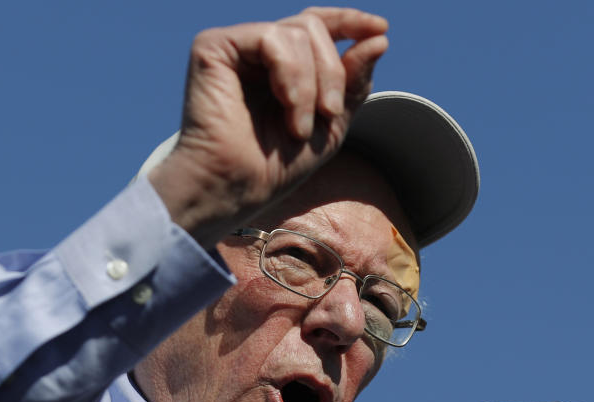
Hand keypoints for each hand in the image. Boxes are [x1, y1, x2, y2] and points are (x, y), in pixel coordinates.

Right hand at [148, 7, 388, 246]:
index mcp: (281, 65)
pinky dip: (291, 75)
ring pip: (297, 32)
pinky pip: (272, 38)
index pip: (317, 25)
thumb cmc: (274, 167)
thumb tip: (379, 38)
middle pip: (313, 28)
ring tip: (300, 127)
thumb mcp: (331, 124)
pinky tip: (286, 107)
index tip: (380, 29)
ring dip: (311, 84)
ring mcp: (235, 47)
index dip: (349, 21)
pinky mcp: (213, 47)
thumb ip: (353, 81)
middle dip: (333, 72)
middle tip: (329, 114)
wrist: (236, 189)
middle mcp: (256, 51)